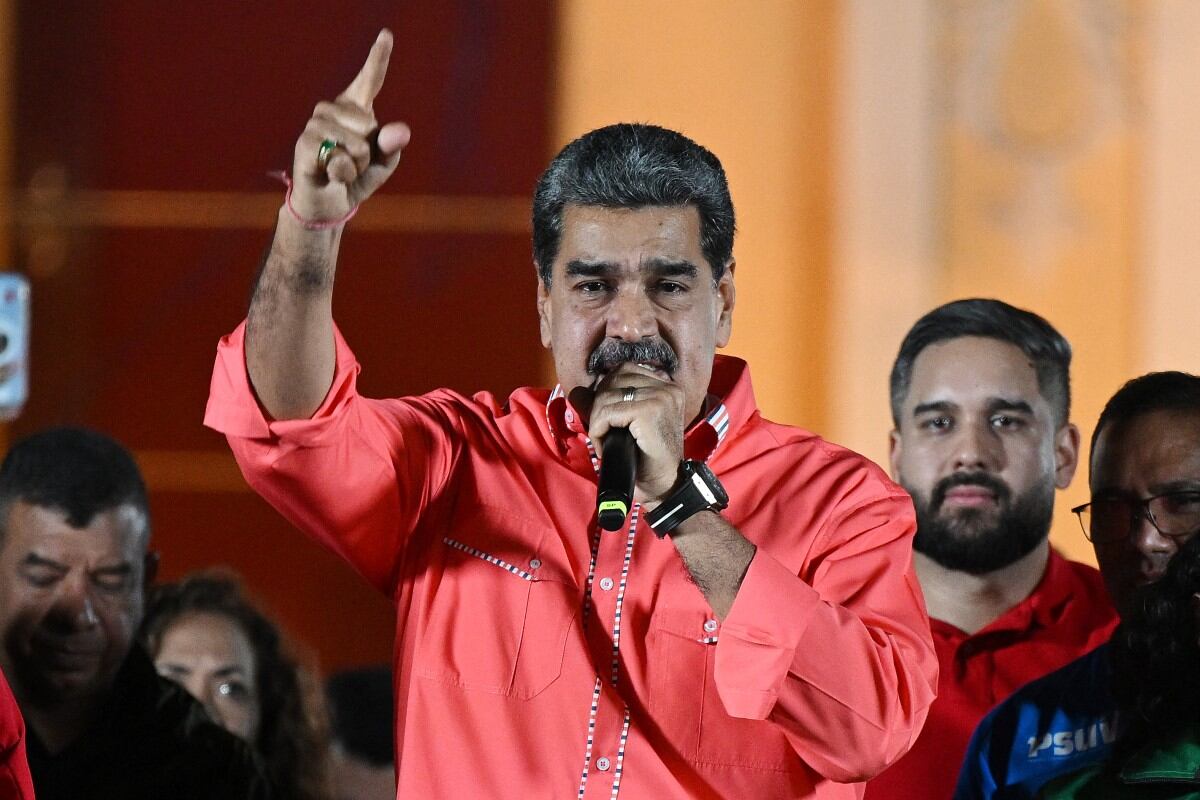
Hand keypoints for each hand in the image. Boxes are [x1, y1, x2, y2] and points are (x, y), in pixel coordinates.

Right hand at [291, 29, 411, 220]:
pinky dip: (344, 173)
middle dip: (370, 154)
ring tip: (342, 169)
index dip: (378, 57)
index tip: (387, 34)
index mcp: (355, 108)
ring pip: (358, 144)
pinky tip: (331, 174)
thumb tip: (400, 131)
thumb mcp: (382, 164)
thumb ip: (393, 146)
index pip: (370, 79)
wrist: (328, 204)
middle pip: (371, 126)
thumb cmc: (355, 178)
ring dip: (357, 166)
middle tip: (354, 164)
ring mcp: (317, 123)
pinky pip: (340, 157)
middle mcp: (333, 109)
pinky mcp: (307, 142)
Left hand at [584, 363, 685, 503]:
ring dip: (597, 421)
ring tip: (604, 442)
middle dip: (599, 406)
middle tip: (603, 433)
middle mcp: (667, 387)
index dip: (606, 392)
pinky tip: (603, 446)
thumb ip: (606, 404)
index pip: (623, 371)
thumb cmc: (645, 458)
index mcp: (666, 386)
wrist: (662, 486)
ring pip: (606, 396)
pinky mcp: (649, 411)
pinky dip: (598, 430)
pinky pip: (607, 412)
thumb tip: (577, 391)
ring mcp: (660, 397)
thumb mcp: (626, 424)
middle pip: (613, 380)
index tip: (607, 420)